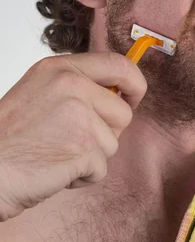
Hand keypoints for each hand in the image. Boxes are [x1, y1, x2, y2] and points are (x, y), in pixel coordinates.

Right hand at [0, 52, 146, 220]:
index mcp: (61, 68)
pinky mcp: (83, 148)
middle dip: (106, 132)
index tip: (133, 97)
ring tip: (55, 154)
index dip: (134, 83)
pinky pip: (101, 168)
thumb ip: (76, 87)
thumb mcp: (40, 92)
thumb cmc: (8, 138)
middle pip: (123, 112)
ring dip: (90, 156)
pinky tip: (54, 170)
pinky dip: (82, 177)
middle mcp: (72, 85)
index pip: (119, 64)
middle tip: (71, 139)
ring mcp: (79, 115)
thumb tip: (117, 95)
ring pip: (113, 142)